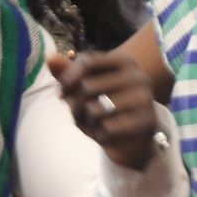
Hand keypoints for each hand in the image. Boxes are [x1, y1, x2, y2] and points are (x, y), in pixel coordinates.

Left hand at [48, 49, 161, 169]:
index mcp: (124, 61)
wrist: (133, 138)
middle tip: (79, 113)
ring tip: (93, 123)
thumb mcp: (86, 88)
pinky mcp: (145, 121)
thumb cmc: (107, 106)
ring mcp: (144, 98)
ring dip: (86, 120)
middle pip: (87, 87)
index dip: (68, 78)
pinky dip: (100, 134)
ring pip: (95, 109)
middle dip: (75, 103)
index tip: (61, 93)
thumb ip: (68, 73)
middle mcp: (137, 76)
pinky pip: (108, 128)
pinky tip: (105, 134)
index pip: (88, 62)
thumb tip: (50, 59)